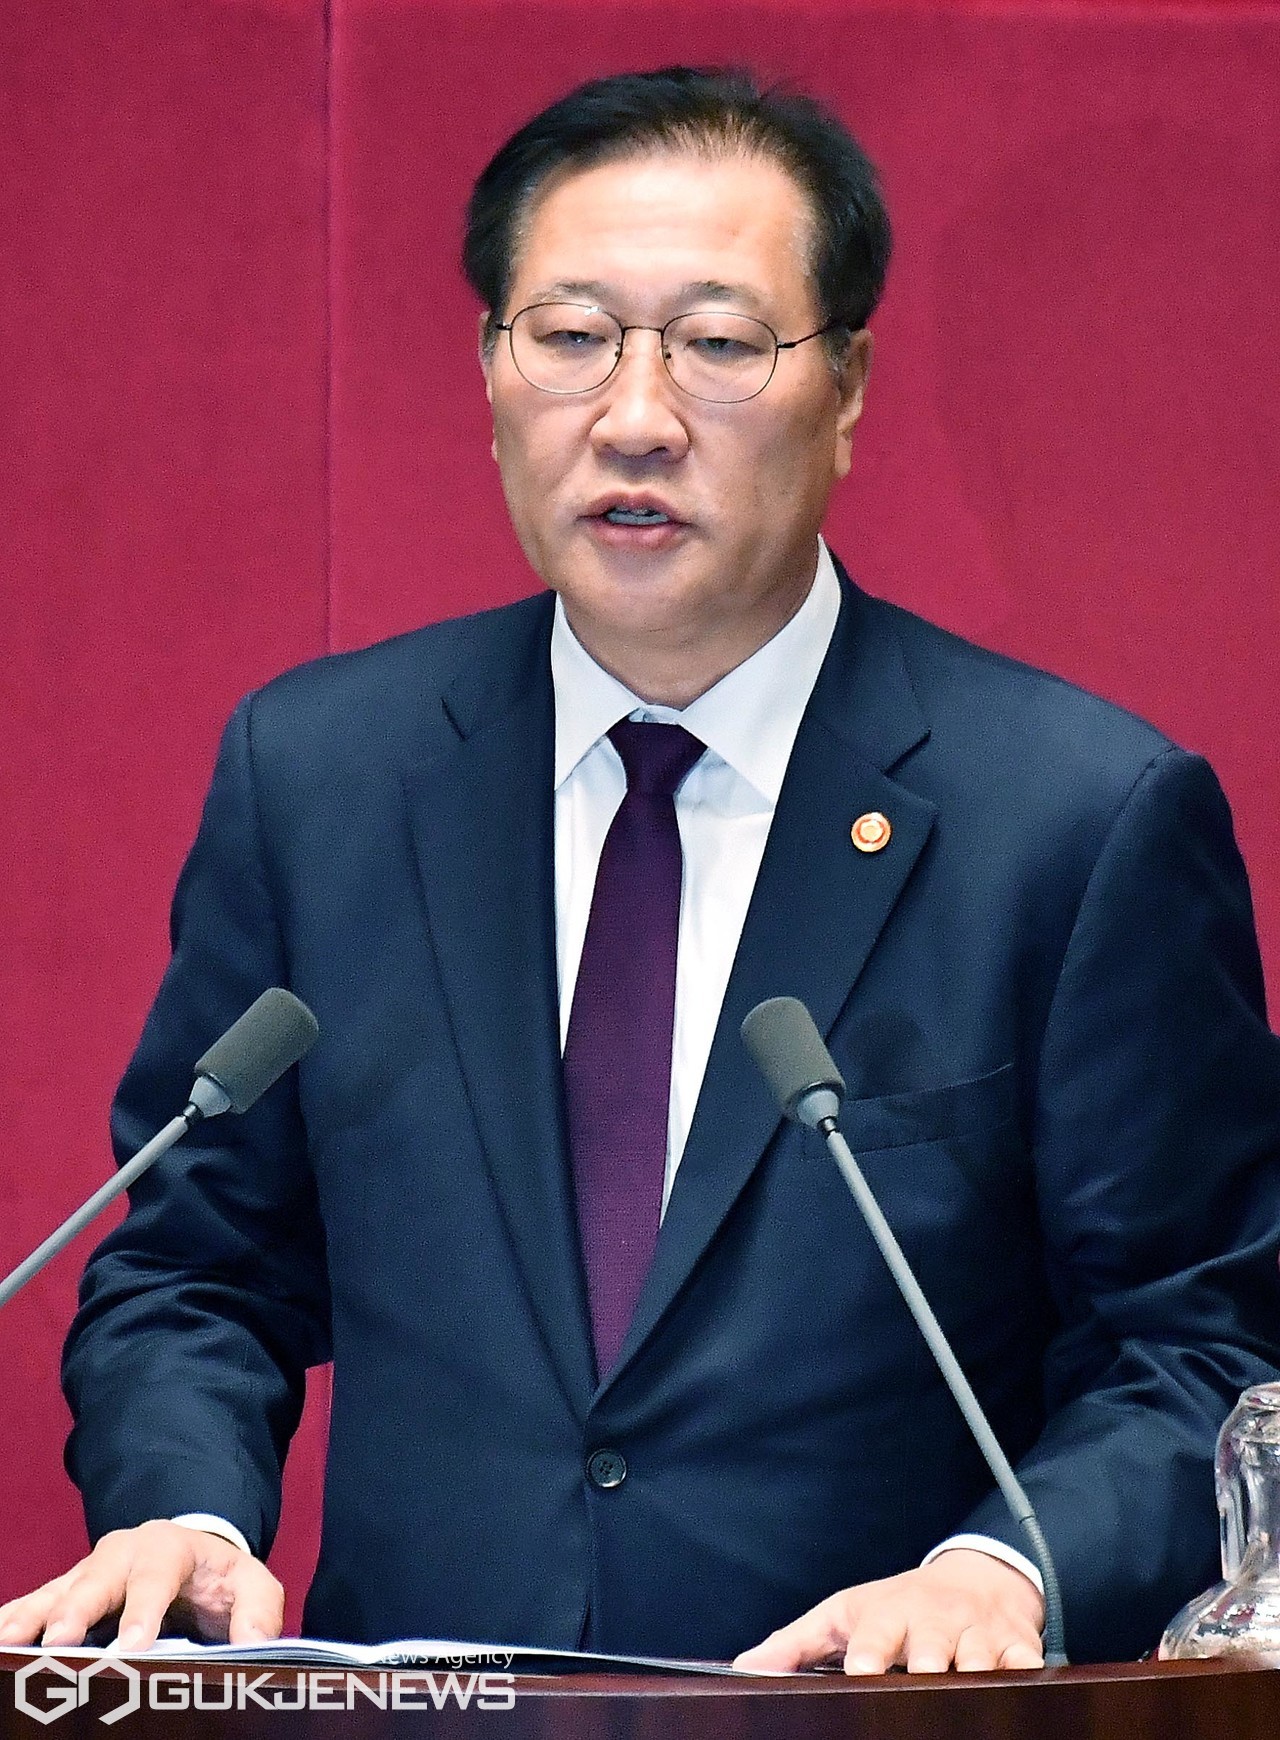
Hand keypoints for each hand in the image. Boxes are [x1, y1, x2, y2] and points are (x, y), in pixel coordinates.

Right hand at [0, 1521, 283, 1650]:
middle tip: (61, 1642)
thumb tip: (255, 1642)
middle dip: (77, 1611)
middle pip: (98, 1581)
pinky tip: (1, 1640)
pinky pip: (35, 1604)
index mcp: (170, 1548)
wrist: (192, 1557)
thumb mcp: (251, 1586)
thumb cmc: (219, 1579)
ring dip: (33, 1618)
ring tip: (12, 1643)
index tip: (134, 1644)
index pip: (156, 1577)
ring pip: (57, 1592)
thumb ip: (258, 1610)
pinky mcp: (66, 1592)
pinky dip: (14, 1620)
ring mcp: (89, 1572)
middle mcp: (123, 1553)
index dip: (144, 1610)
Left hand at [733, 1549, 1045, 1673]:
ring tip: (963, 1692)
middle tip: (916, 1686)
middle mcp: (933, 1621)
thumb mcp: (842, 1615)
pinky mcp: (1017, 1646)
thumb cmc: (896, 1605)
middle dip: (925, 1668)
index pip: (874, 1637)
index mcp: (888, 1615)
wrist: (972, 1577)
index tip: (859, 1674)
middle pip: (930, 1649)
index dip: (868, 1656)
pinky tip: (1017, 1684)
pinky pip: (1026, 1663)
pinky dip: (1023, 1674)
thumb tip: (744, 1670)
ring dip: (973, 1674)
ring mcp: (977, 1633)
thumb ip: (794, 1645)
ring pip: (979, 1658)